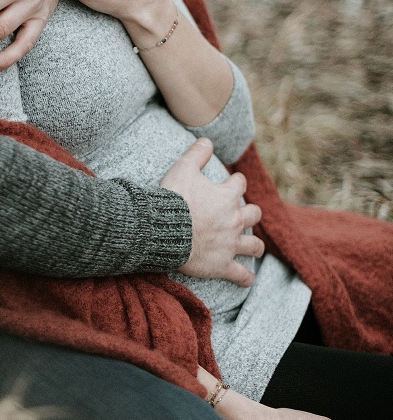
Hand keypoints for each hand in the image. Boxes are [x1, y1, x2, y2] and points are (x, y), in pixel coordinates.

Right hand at [161, 139, 263, 286]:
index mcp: (227, 196)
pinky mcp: (222, 265)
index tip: (231, 183)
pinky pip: (241, 275)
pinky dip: (245, 278)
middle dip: (250, 213)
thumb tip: (207, 139)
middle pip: (254, 214)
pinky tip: (247, 280)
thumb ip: (197, 153)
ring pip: (254, 246)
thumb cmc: (174, 199)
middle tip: (242, 215)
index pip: (240, 184)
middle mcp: (234, 220)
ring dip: (254, 245)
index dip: (236, 182)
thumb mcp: (183, 168)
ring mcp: (230, 244)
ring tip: (253, 246)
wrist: (164, 230)